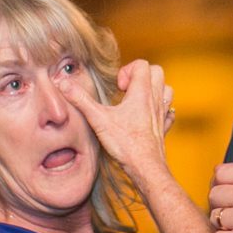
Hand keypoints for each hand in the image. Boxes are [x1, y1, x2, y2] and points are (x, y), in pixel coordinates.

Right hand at [62, 58, 174, 187]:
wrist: (146, 167)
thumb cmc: (125, 144)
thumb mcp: (98, 119)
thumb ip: (81, 100)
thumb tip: (63, 83)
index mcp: (141, 92)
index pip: (142, 64)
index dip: (127, 70)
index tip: (118, 87)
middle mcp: (155, 99)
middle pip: (157, 72)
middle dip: (141, 75)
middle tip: (126, 90)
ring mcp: (162, 113)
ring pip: (167, 89)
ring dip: (154, 89)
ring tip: (137, 99)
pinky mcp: (164, 128)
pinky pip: (169, 112)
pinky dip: (162, 109)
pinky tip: (150, 117)